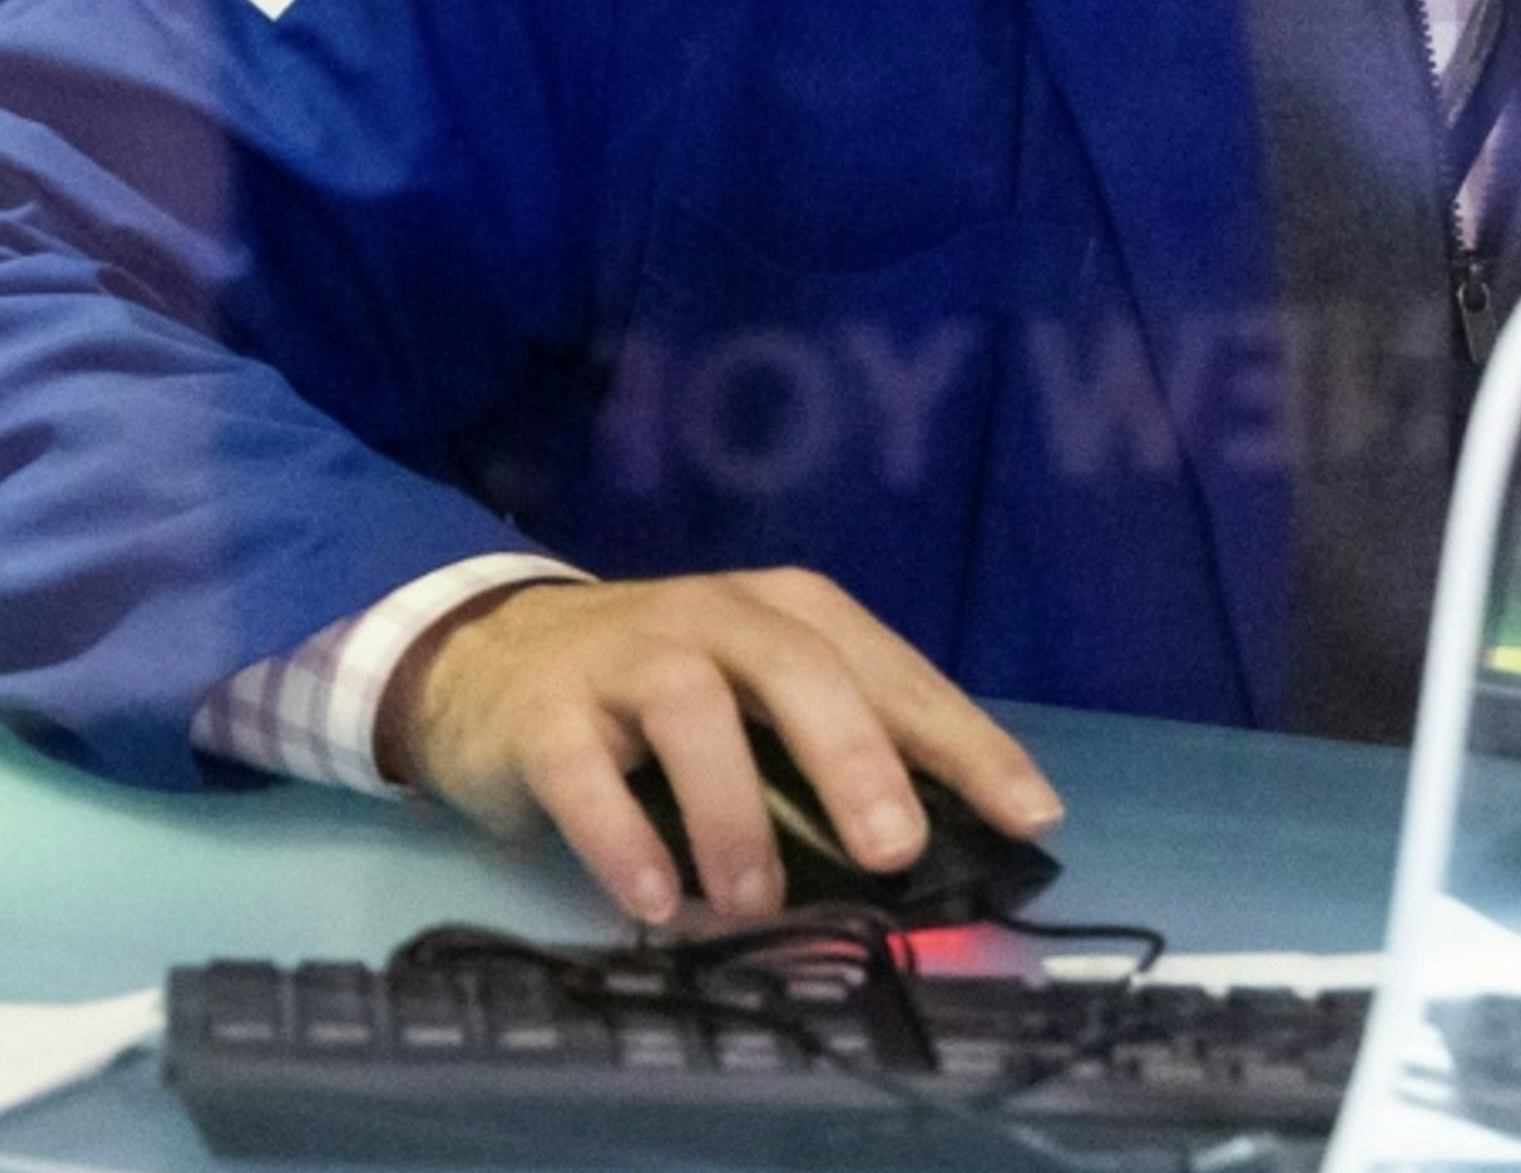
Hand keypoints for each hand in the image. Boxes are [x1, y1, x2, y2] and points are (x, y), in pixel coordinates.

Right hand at [381, 569, 1062, 926]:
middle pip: (796, 671)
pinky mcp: (547, 713)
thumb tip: (936, 856)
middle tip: (895, 851)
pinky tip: (655, 903)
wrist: (491, 657)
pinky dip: (623, 839)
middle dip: (854, 759)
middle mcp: (716, 617)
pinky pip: (586, 773)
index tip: (1030, 816)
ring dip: (734, 814)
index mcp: (789, 615)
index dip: (966, 743)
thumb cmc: (661, 695)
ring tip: (756, 904)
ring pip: (692, 712)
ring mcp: (626, 657)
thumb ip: (833, 761)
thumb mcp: (759, 703)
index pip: (894, 674)